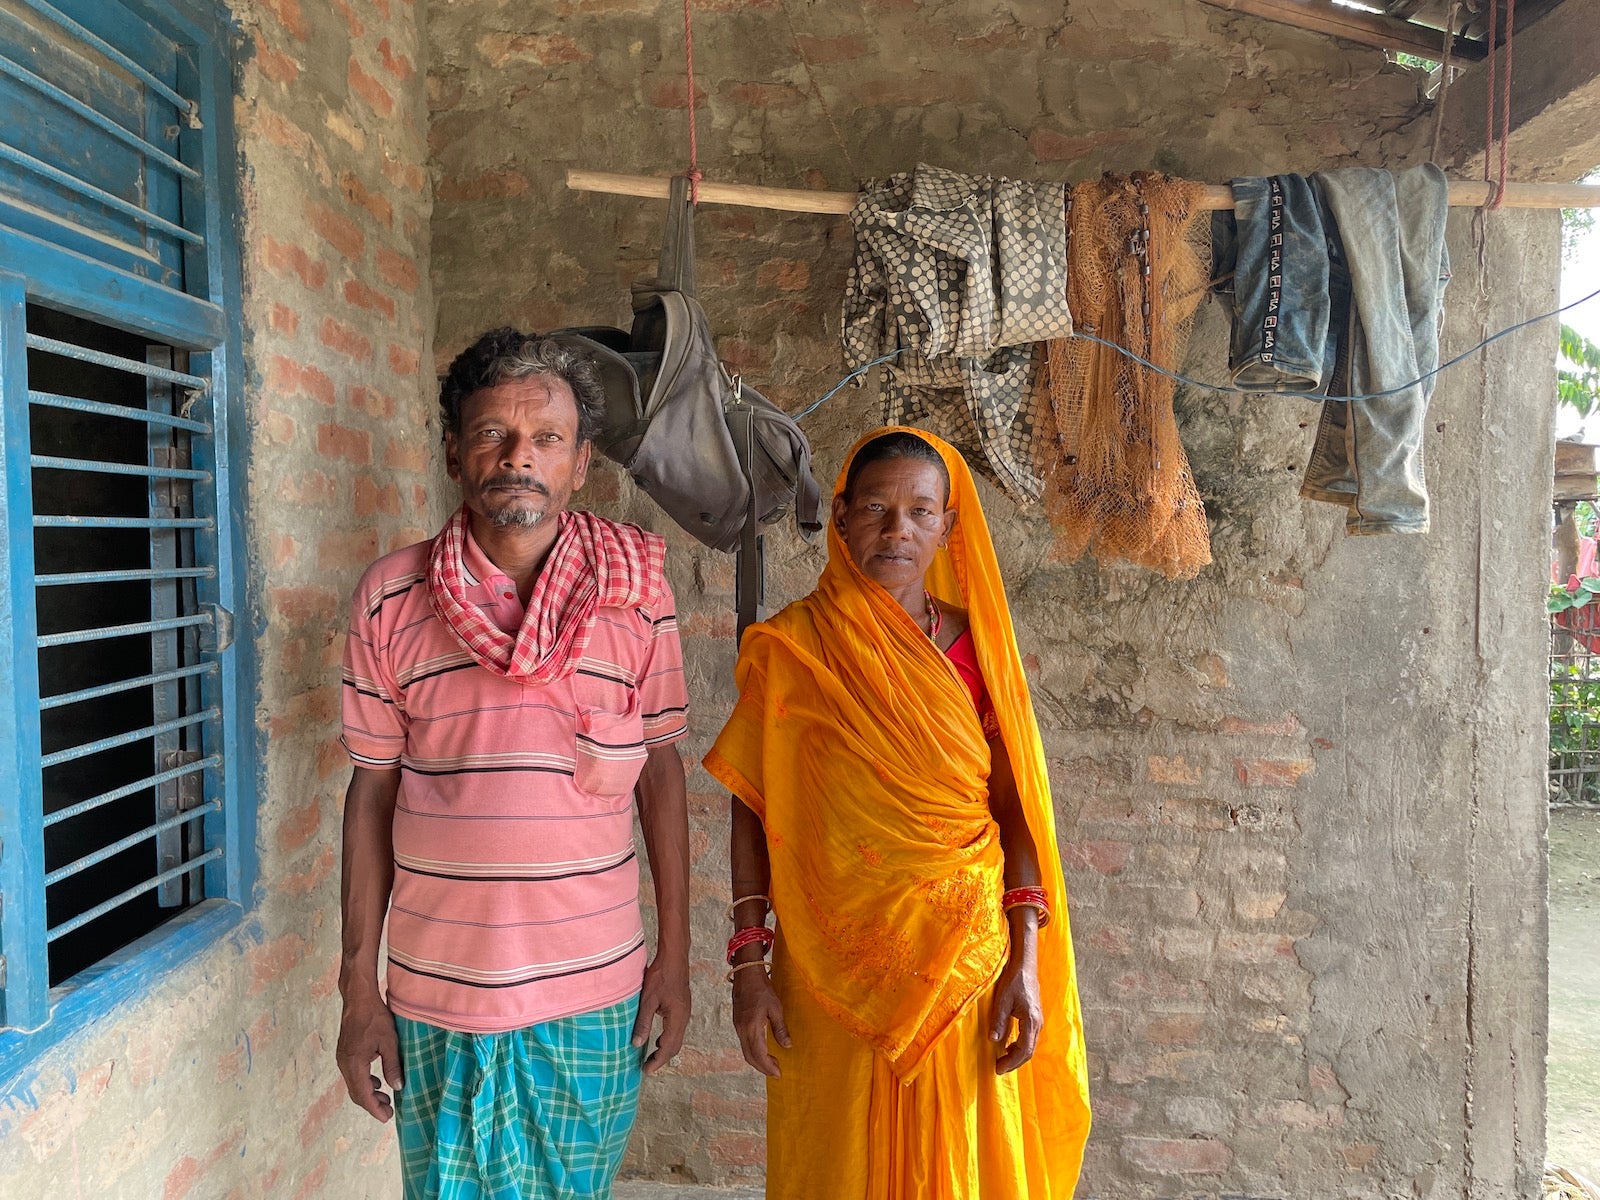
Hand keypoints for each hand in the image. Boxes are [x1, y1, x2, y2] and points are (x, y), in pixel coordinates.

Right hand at [337, 993, 402, 1120]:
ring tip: (385, 1099)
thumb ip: (392, 1066)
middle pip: (356, 1093)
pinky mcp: (345, 1054)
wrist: (358, 999)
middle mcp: (344, 1064)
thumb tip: (397, 1087)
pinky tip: (377, 1083)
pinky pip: (353, 1075)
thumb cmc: (375, 1017)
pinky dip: (365, 1083)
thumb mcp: (389, 1041)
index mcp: (354, 1063)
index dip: (374, 1109)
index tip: (386, 1117)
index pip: (363, 1094)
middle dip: (372, 1105)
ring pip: (354, 1085)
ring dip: (369, 1094)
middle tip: (389, 1111)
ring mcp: (343, 1059)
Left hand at [632, 952, 690, 1074]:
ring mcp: (685, 1012)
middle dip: (661, 1058)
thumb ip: (643, 1022)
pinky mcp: (682, 1007)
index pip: (668, 1047)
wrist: (674, 957)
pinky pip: (676, 1029)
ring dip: (665, 1049)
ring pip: (677, 1038)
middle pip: (675, 1045)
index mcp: (677, 1018)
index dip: (657, 1061)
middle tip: (647, 1067)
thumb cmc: (661, 976)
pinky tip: (657, 1039)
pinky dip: (667, 1039)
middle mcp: (684, 1017)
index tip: (646, 1070)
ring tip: (650, 1057)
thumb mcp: (648, 1000)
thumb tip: (636, 1044)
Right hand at [732, 966, 789, 1076]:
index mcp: (752, 1027)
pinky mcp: (737, 1023)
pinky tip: (762, 1050)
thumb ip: (780, 1028)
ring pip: (746, 1051)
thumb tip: (787, 1046)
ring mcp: (738, 1027)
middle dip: (762, 1068)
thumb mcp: (775, 1007)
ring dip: (757, 1061)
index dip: (768, 1067)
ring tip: (771, 1064)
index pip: (759, 1055)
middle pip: (750, 1057)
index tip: (778, 1073)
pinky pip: (744, 1044)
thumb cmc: (762, 988)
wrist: (746, 974)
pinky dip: (753, 1052)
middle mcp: (742, 1030)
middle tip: (776, 1072)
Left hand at [989, 950, 1042, 1074]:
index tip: (999, 1068)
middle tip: (998, 1068)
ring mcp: (1038, 1021)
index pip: (1024, 1050)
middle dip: (1014, 1062)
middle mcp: (1038, 1023)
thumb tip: (993, 1040)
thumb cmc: (1014, 981)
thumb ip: (999, 1021)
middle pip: (1029, 1051)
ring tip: (1002, 1060)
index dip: (1011, 1062)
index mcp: (1031, 1021)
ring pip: (1030, 1045)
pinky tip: (1008, 1046)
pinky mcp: (1035, 1017)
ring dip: (1017, 1055)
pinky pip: (1029, 1038)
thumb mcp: (1002, 1001)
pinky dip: (1020, 1046)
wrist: (1025, 967)